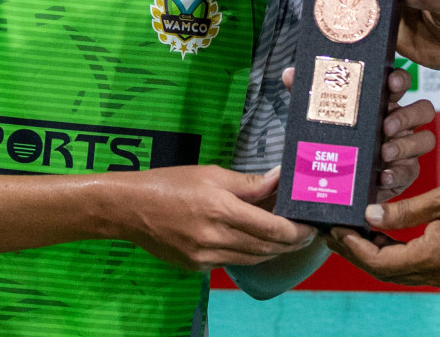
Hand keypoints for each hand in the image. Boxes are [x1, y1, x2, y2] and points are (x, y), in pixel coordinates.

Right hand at [110, 165, 315, 270]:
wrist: (128, 208)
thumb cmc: (170, 183)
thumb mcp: (211, 173)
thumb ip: (248, 182)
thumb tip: (279, 178)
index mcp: (221, 209)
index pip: (272, 228)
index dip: (296, 231)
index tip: (311, 226)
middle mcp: (215, 236)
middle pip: (266, 247)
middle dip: (291, 243)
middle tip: (307, 234)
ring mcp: (204, 255)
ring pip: (251, 258)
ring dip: (273, 251)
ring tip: (288, 239)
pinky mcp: (195, 266)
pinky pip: (231, 262)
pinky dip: (249, 254)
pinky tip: (255, 243)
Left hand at [282, 66, 435, 201]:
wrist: (330, 180)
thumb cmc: (332, 139)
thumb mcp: (318, 116)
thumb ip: (309, 94)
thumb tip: (290, 73)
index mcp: (381, 101)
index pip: (400, 82)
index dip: (400, 79)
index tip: (391, 83)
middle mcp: (399, 122)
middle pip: (424, 109)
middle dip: (408, 115)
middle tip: (386, 126)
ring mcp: (405, 148)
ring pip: (425, 140)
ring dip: (406, 145)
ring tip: (384, 153)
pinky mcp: (403, 174)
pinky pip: (411, 172)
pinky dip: (398, 174)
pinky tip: (382, 177)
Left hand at [328, 181, 439, 287]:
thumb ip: (407, 208)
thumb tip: (372, 214)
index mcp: (433, 257)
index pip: (379, 262)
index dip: (354, 249)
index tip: (336, 231)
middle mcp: (437, 273)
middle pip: (384, 271)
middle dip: (356, 253)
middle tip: (334, 232)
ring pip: (399, 271)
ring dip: (374, 254)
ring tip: (354, 232)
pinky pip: (415, 266)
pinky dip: (395, 253)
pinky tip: (386, 234)